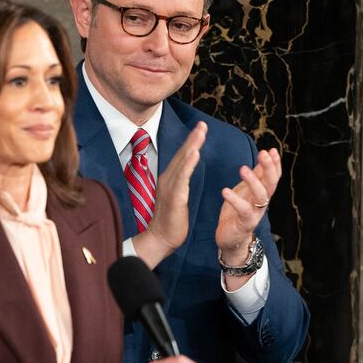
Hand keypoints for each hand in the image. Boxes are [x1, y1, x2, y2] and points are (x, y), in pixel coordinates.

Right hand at [133, 122, 206, 268]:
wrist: (160, 239)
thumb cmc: (171, 220)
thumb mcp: (177, 197)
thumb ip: (181, 184)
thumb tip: (186, 173)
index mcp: (170, 179)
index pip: (182, 157)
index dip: (191, 142)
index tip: (200, 128)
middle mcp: (168, 179)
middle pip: (182, 155)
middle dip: (193, 138)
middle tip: (202, 124)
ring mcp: (170, 187)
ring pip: (182, 162)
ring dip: (192, 145)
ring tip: (200, 132)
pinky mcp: (174, 197)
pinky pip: (182, 178)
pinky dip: (188, 164)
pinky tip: (194, 154)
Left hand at [215, 148, 281, 265]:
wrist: (231, 239)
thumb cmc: (238, 213)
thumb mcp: (247, 190)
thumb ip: (257, 176)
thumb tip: (265, 156)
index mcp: (262, 193)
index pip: (273, 176)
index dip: (275, 164)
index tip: (271, 150)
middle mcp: (262, 203)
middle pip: (271, 184)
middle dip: (269, 168)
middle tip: (263, 154)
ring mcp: (255, 213)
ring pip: (261, 196)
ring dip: (254, 181)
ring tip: (243, 169)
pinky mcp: (245, 223)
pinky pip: (243, 211)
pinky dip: (235, 200)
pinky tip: (225, 191)